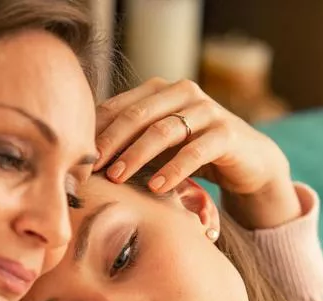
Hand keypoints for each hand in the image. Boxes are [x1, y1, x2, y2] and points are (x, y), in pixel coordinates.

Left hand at [93, 78, 300, 226]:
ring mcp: (207, 110)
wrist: (247, 162)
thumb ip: (128, 144)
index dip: (95, 132)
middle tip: (92, 168)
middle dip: (111, 143)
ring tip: (118, 178)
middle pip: (137, 116)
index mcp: (159, 91)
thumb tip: (80, 161)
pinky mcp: (226, 133)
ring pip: (164, 130)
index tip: (75, 158)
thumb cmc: (193, 154)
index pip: (119, 107)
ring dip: (137, 156)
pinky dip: (174, 169)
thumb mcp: (157, 148)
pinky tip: (157, 187)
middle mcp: (182, 93)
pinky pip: (196, 150)